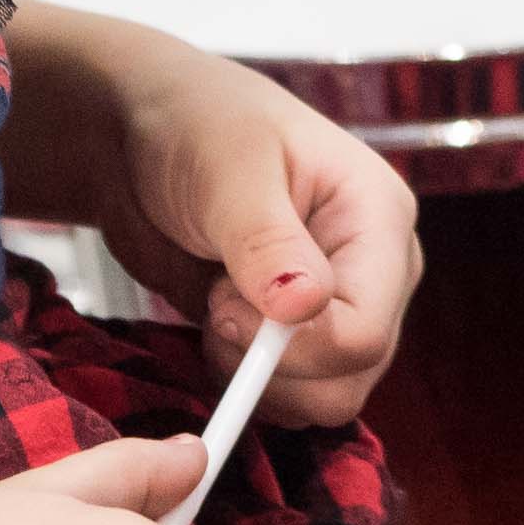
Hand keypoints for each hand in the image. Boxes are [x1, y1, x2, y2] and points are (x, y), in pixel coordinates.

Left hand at [83, 33, 423, 426]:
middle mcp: (375, 271)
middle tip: (218, 305)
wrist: (144, 137)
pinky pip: (290, 396)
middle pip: (352, 375)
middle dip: (272, 364)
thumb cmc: (194, 126)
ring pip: (325, 398)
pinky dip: (243, 380)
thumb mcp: (226, 173)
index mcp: (379, 218)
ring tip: (217, 305)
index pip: (364, 330)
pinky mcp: (302, 334)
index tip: (225, 304)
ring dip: (254, 375)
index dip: (292, 343)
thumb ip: (265, 242)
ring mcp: (341, 306)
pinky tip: (217, 323)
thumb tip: (305, 306)